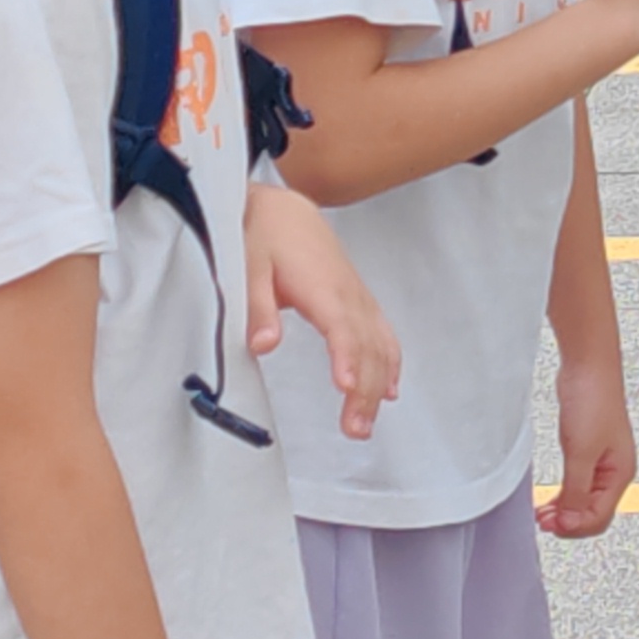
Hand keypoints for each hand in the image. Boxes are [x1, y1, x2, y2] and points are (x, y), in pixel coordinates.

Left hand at [243, 185, 401, 436]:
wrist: (283, 209)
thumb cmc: (264, 237)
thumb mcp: (248, 269)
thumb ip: (258, 308)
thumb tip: (264, 346)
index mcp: (322, 287)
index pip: (341, 327)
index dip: (347, 357)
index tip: (347, 387)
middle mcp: (348, 294)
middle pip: (366, 345)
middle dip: (365, 388)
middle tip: (355, 429)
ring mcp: (357, 297)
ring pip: (379, 344)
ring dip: (378, 384)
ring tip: (366, 423)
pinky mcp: (358, 299)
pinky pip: (383, 333)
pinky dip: (390, 362)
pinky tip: (390, 388)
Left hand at [537, 350, 637, 538]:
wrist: (588, 367)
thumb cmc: (593, 400)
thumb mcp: (581, 453)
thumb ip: (576, 491)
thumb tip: (570, 521)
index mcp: (621, 473)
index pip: (600, 517)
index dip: (573, 526)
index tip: (549, 523)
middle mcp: (615, 470)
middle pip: (594, 513)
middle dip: (568, 522)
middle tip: (542, 521)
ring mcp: (602, 461)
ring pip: (585, 502)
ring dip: (565, 512)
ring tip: (542, 514)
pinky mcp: (588, 451)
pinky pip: (578, 486)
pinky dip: (564, 497)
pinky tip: (550, 499)